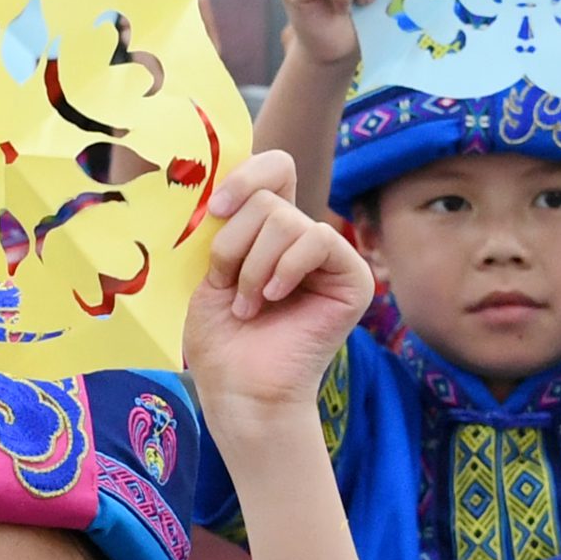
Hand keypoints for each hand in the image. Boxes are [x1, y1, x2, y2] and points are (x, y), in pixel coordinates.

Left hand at [185, 151, 374, 421]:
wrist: (239, 390)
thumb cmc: (220, 338)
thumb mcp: (208, 269)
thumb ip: (225, 223)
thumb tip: (222, 185)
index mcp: (270, 230)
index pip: (274, 169)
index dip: (245, 176)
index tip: (215, 210)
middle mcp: (302, 238)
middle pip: (269, 198)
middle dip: (235, 244)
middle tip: (230, 289)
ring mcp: (330, 258)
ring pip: (286, 220)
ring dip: (253, 266)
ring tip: (249, 306)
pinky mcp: (352, 279)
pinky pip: (318, 240)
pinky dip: (286, 268)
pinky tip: (275, 298)